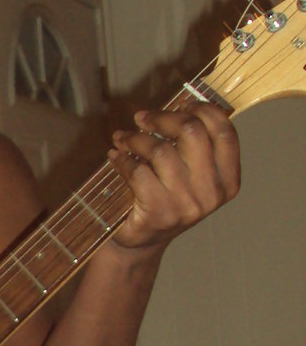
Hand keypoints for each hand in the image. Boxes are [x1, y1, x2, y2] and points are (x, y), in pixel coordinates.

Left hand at [108, 104, 239, 249]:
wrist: (141, 241)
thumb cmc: (165, 200)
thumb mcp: (190, 174)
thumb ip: (194, 145)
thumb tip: (180, 104)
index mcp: (228, 180)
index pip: (224, 132)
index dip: (203, 109)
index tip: (182, 103)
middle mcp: (212, 192)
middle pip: (192, 132)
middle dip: (163, 118)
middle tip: (143, 118)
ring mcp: (187, 204)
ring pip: (161, 150)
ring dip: (136, 139)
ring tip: (124, 138)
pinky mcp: (159, 212)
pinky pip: (139, 171)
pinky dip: (123, 160)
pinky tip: (117, 157)